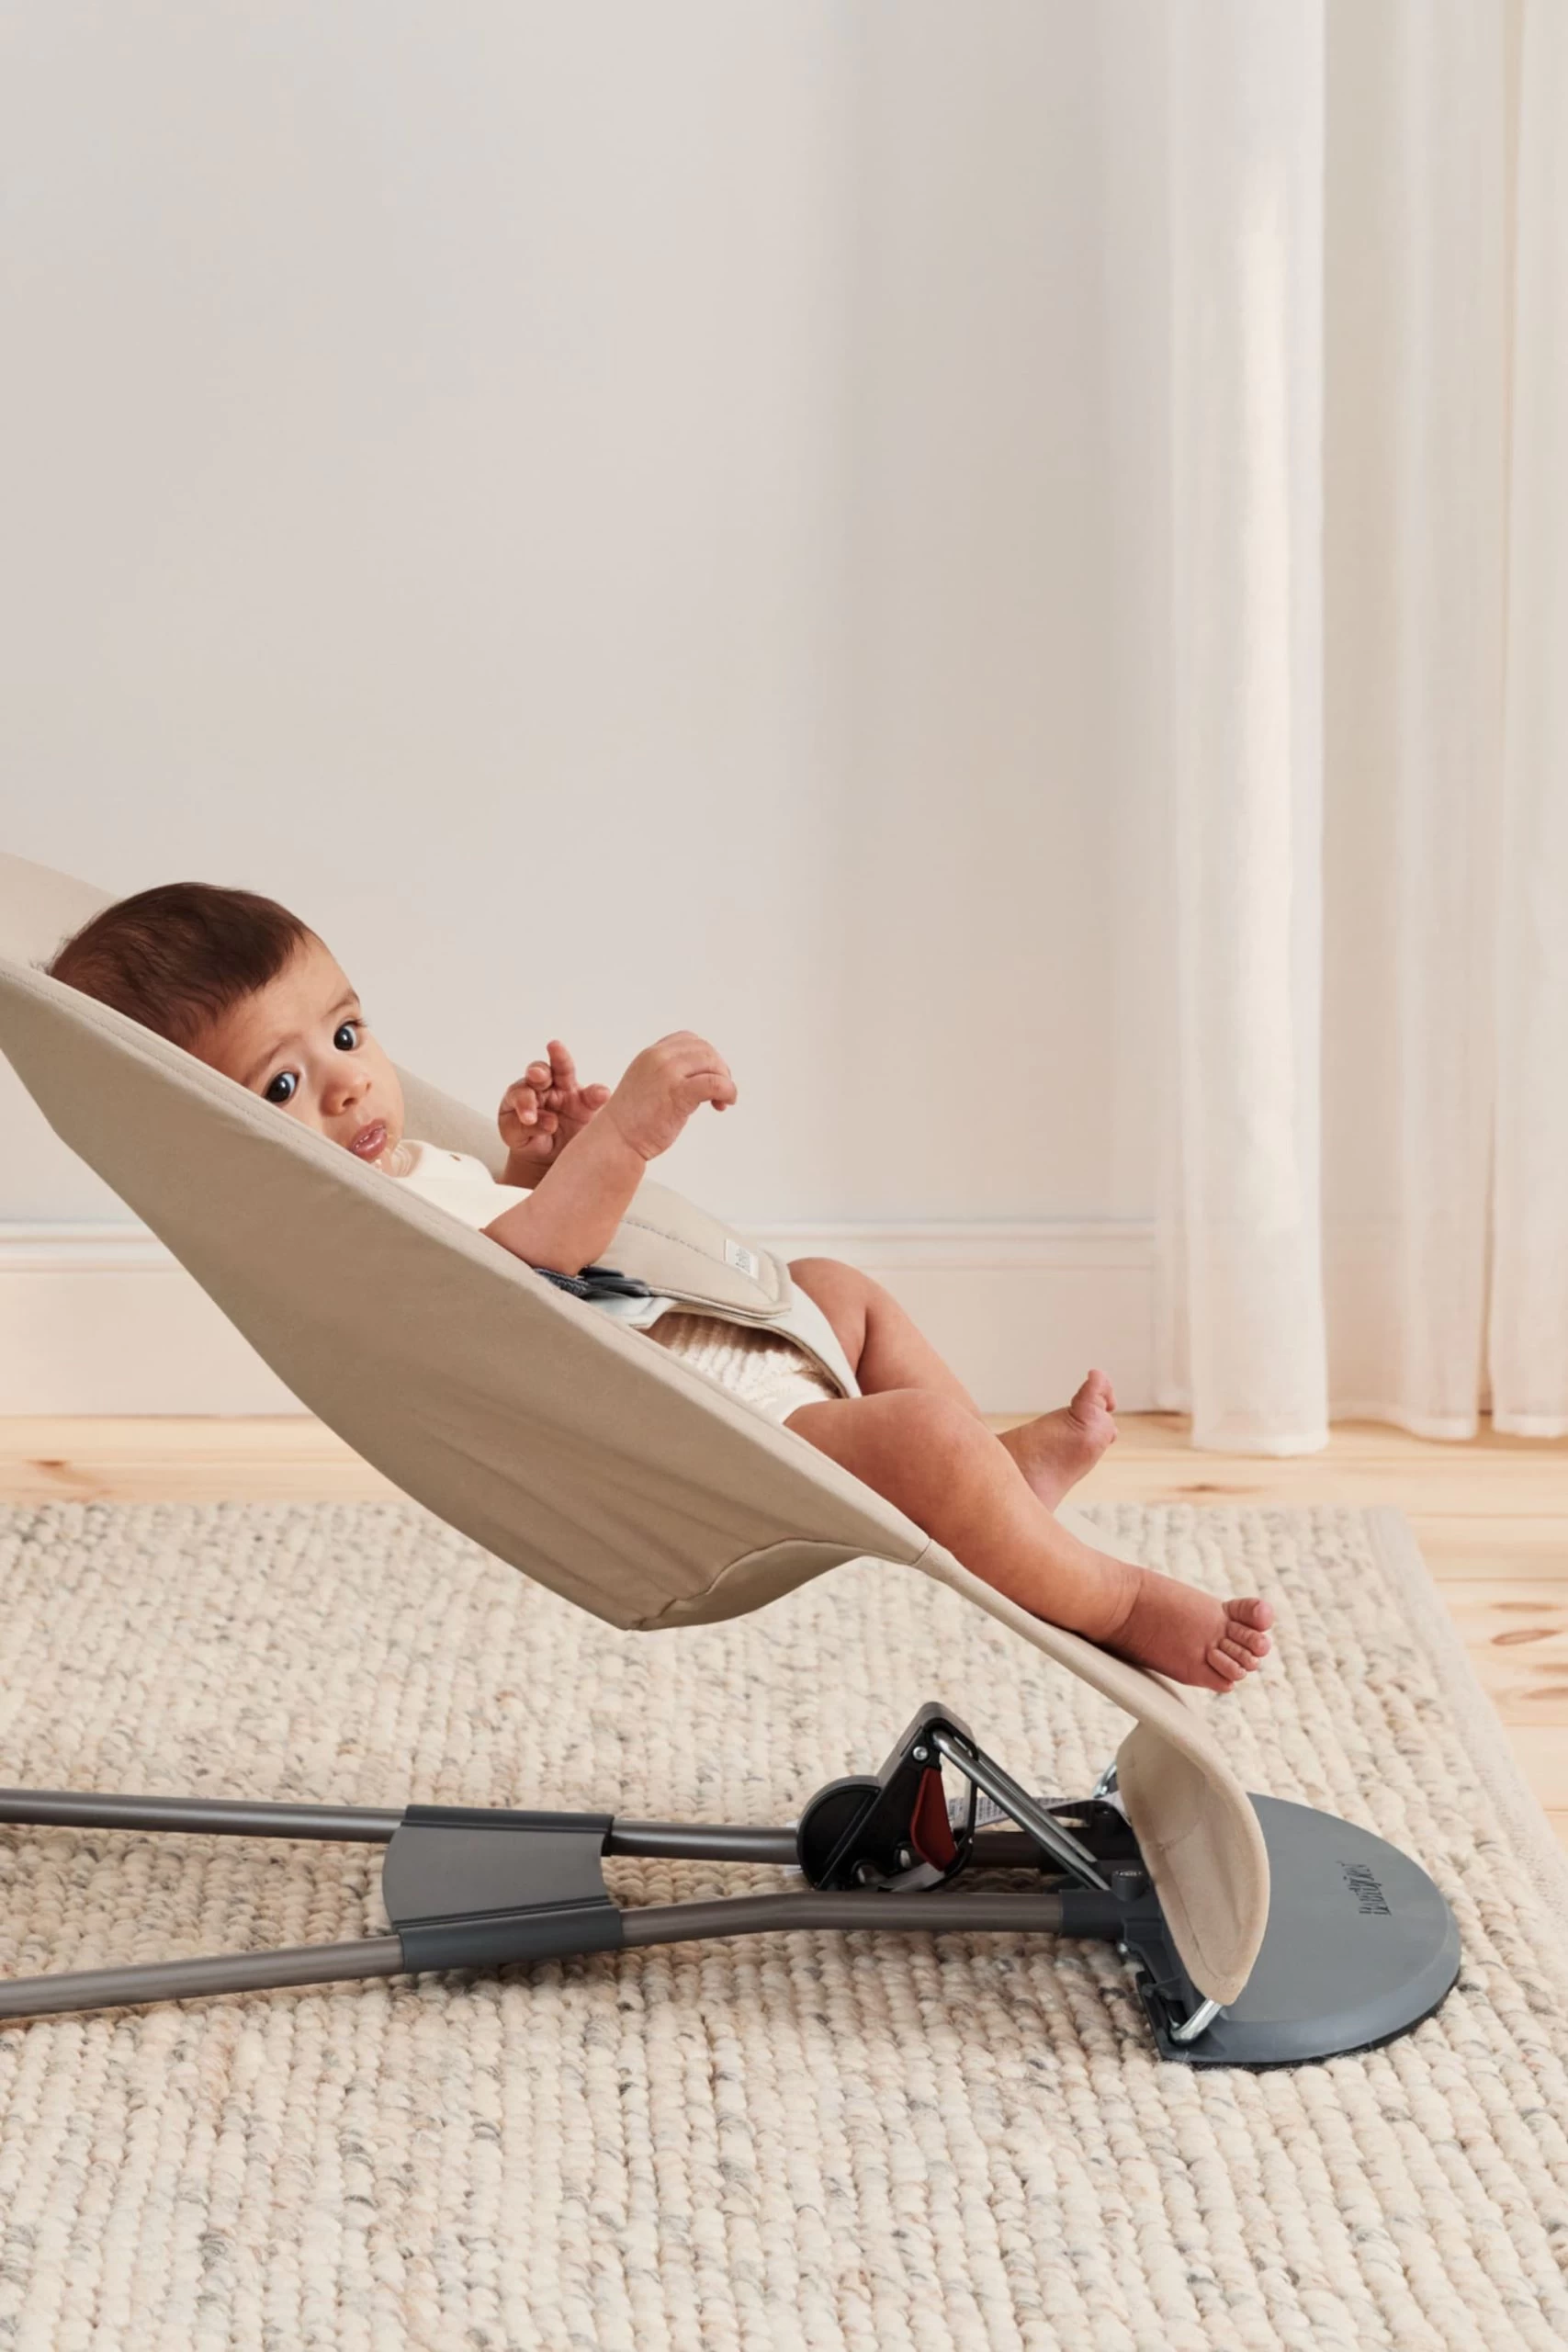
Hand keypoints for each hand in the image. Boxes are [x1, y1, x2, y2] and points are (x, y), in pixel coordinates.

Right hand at [498, 1040, 610, 1167]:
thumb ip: (594, 1101)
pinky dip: (524, 1123)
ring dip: (526, 1102)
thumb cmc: (574, 1130)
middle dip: (537, 1071)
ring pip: (521, 1092)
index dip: (558, 1055)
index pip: (561, 1065)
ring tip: (531, 1117)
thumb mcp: (588, 1115)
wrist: (555, 1159)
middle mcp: (542, 1087)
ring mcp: (523, 1102)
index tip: (554, 1045)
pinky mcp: (510, 1122)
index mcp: (563, 1082)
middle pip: (537, 1072)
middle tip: (540, 1075)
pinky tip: (531, 1125)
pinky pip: (513, 1121)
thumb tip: (603, 1091)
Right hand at [603, 1031, 736, 1161]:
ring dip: (725, 1081)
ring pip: (712, 1063)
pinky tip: (725, 1103)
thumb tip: (704, 1076)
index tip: (708, 1077)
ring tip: (721, 1101)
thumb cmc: (633, 1120)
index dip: (705, 1057)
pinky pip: (714, 1083)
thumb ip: (670, 1074)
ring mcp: (667, 1073)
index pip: (689, 1040)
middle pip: (705, 1050)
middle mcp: (658, 1057)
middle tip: (720, 1093)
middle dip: (719, 1069)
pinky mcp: (677, 1092)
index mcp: (651, 1054)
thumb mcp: (649, 1084)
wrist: (616, 1140)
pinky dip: (727, 1091)